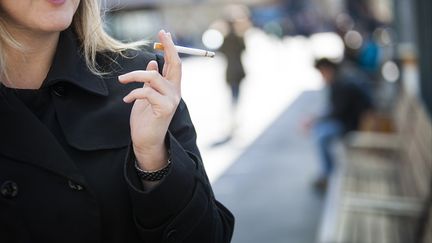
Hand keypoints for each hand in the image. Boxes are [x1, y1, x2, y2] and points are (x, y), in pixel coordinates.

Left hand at [119, 30, 181, 170]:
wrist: (146, 140)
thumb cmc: (146, 119)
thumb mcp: (147, 95)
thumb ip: (152, 80)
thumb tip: (153, 62)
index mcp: (171, 88)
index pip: (174, 64)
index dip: (170, 48)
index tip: (164, 33)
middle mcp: (175, 92)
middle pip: (175, 64)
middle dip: (169, 47)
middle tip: (161, 34)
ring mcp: (172, 100)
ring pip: (153, 76)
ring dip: (134, 76)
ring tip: (122, 81)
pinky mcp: (164, 108)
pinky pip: (146, 92)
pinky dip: (133, 94)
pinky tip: (126, 100)